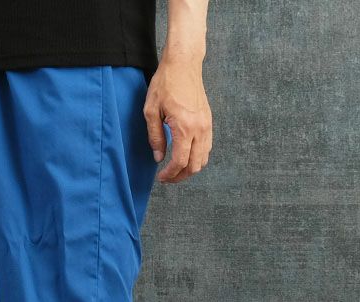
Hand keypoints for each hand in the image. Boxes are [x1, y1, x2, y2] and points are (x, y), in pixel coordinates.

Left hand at [144, 57, 211, 182]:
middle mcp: (200, 128)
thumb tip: (158, 158)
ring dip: (190, 168)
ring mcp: (207, 125)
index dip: (170, 174)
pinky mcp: (208, 121)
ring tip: (175, 170)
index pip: (180, 161)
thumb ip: (155, 137)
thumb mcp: (151, 111)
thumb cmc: (165, 84)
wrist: (184, 63)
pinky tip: (185, 157)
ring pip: (204, 158)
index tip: (160, 178)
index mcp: (184, 127)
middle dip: (180, 176)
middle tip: (167, 178)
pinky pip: (207, 147)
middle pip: (195, 165)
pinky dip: (197, 157)